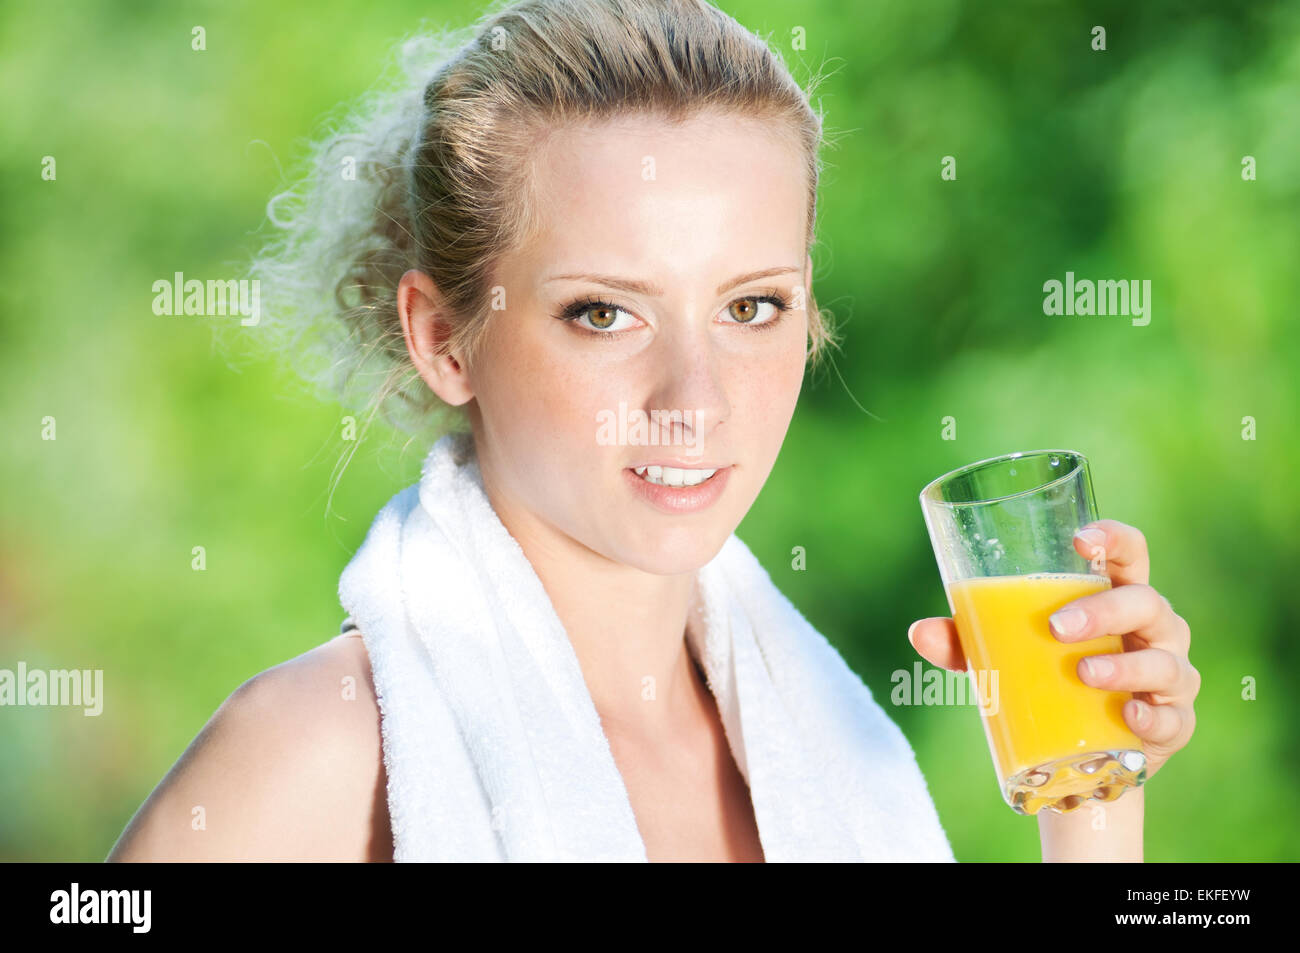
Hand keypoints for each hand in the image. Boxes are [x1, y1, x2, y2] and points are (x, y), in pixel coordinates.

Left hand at [908, 518, 1198, 781]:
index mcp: (1116, 597)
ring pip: (1163, 660)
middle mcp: (1153, 630)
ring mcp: (1170, 676)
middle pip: (1145, 603)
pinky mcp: (1174, 723)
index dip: (1114, 538)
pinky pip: (1174, 717)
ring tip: (1083, 672)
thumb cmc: (1047, 680)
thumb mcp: (1003, 657)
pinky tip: (1129, 714)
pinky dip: (1153, 715)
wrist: (1081, 756)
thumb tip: (919, 632)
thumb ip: (964, 642)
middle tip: (1057, 626)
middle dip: (1103, 610)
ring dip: (1124, 665)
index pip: (1130, 554)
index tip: (1080, 537)